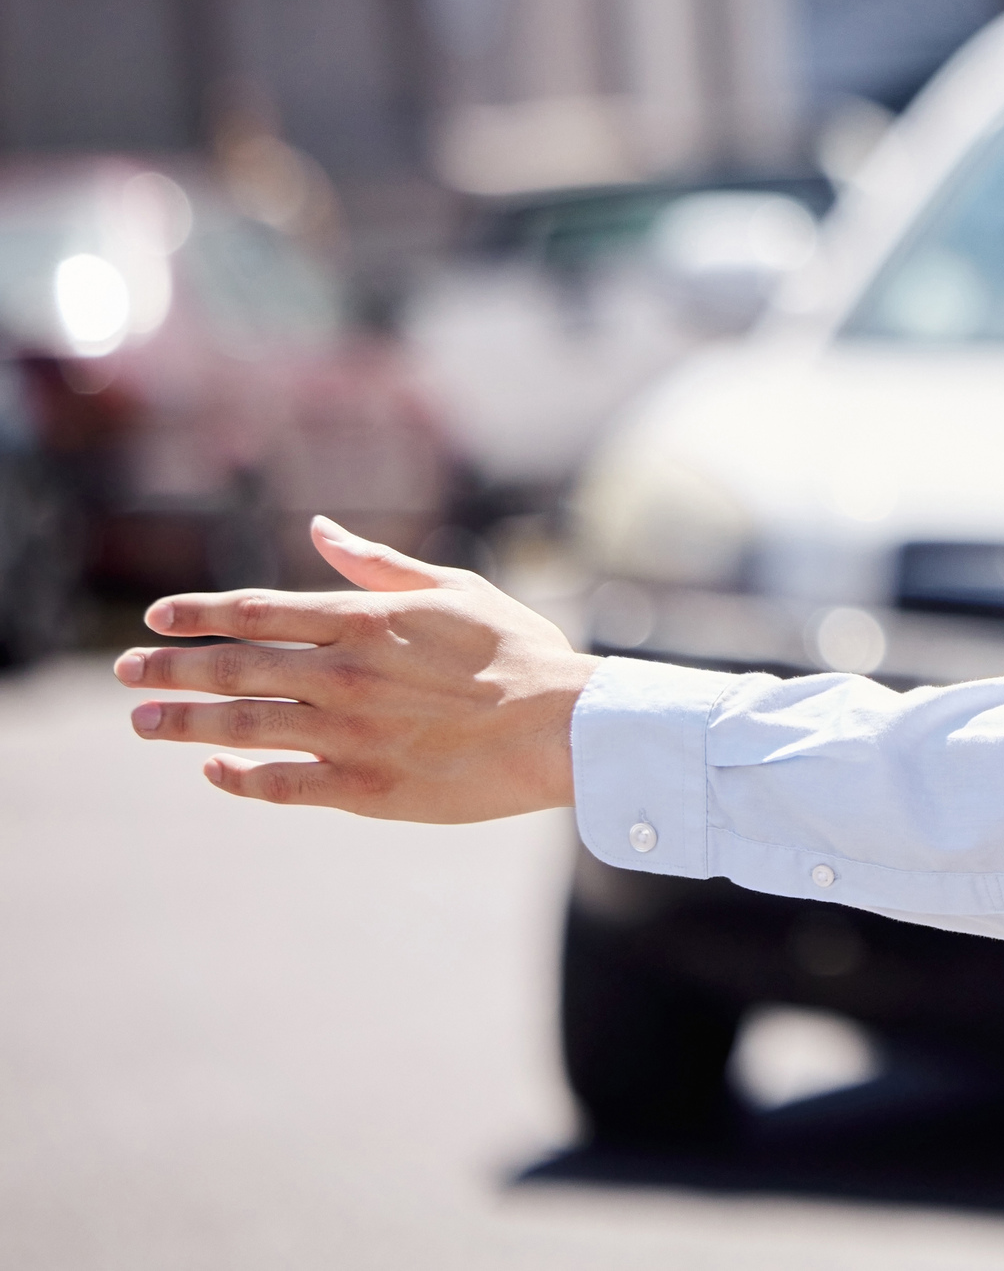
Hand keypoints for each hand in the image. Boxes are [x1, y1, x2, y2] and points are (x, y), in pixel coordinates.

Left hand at [118, 515, 595, 821]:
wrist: (563, 727)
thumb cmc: (516, 650)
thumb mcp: (453, 589)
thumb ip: (378, 564)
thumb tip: (319, 529)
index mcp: (366, 622)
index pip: (257, 611)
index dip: (199, 614)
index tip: (157, 617)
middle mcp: (345, 676)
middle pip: (234, 670)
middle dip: (171, 670)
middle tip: (125, 673)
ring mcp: (350, 735)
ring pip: (242, 728)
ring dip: (185, 724)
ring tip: (144, 722)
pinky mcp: (364, 788)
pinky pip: (281, 784)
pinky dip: (237, 779)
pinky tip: (213, 771)